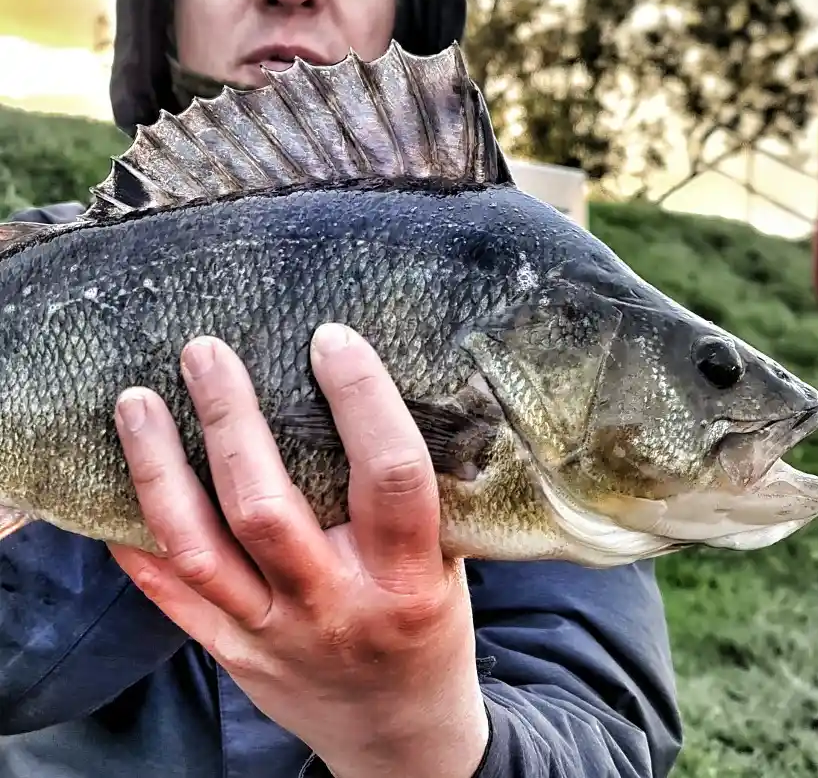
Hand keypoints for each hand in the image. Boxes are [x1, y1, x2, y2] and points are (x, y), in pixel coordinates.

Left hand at [108, 325, 489, 777]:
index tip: (331, 339)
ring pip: (200, 546)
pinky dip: (136, 542)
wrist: (400, 737)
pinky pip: (171, 597)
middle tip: (205, 352)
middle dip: (231, 420)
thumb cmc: (430, 631)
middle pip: (266, 506)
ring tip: (137, 402)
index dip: (362, 399)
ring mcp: (273, 635)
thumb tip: (379, 398)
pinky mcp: (233, 655)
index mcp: (407, 577)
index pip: (391, 475)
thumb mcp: (447, 563)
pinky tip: (111, 492)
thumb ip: (412, 498)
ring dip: (160, 469)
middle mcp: (335, 605)